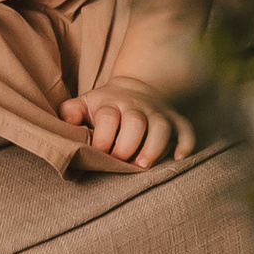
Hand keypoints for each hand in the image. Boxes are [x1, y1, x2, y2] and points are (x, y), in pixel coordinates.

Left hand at [63, 81, 186, 167]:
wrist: (136, 89)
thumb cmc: (105, 106)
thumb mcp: (85, 103)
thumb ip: (71, 112)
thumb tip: (66, 123)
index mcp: (111, 104)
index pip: (108, 117)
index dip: (103, 137)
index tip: (99, 152)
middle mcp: (136, 107)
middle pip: (136, 123)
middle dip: (127, 145)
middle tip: (120, 162)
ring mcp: (158, 113)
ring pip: (161, 127)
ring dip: (154, 147)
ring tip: (144, 165)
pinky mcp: (175, 120)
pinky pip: (186, 130)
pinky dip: (186, 143)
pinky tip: (178, 158)